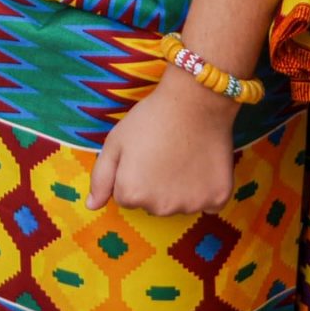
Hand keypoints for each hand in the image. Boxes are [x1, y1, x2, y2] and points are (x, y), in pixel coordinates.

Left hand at [87, 70, 235, 215]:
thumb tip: (91, 206)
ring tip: (181, 154)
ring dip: (178, 188)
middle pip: (152, 203)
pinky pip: (207, 204)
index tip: (142, 152)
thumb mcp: (115, 141)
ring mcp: (191, 206)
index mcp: (132, 194)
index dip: (132, 172)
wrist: (195, 102)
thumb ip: (101, 177)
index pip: (125, 195)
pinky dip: (204, 189)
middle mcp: (160, 208)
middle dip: (153, 184)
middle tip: (161, 152)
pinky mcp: (217, 200)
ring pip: (179, 204)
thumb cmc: (150, 119)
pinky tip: (201, 164)